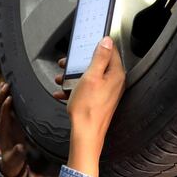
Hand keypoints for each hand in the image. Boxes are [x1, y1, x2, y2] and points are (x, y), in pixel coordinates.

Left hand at [0, 81, 27, 176]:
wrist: (11, 162)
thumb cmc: (13, 160)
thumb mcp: (16, 159)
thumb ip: (18, 153)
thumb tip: (20, 148)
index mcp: (3, 133)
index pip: (3, 117)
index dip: (5, 108)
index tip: (9, 98)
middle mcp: (1, 125)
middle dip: (0, 96)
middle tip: (6, 85)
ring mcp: (4, 122)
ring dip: (1, 94)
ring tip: (5, 83)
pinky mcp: (8, 121)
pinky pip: (4, 107)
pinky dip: (5, 97)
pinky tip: (9, 90)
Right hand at [53, 37, 124, 176]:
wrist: (86, 134)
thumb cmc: (87, 108)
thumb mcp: (90, 77)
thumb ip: (100, 57)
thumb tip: (107, 41)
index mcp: (116, 74)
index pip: (110, 51)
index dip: (96, 45)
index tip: (85, 44)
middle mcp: (115, 83)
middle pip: (97, 64)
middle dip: (79, 63)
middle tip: (66, 64)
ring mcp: (108, 93)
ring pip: (90, 77)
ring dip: (74, 76)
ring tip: (61, 79)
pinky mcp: (100, 101)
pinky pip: (87, 90)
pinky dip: (74, 89)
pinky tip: (62, 93)